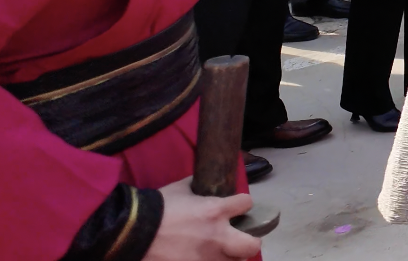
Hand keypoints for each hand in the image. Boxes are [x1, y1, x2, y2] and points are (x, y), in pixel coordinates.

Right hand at [146, 181, 260, 260]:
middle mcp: (217, 237)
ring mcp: (206, 259)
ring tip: (220, 251)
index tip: (237, 206)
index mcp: (215, 212)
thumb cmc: (154, 209)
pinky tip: (200, 257)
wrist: (130, 232)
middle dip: (250, 241)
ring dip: (228, 256)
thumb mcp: (179, 190)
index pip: (246, 203)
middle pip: (252, 245)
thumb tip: (202, 180)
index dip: (242, 203)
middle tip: (241, 238)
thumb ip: (196, 186)